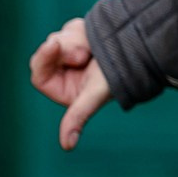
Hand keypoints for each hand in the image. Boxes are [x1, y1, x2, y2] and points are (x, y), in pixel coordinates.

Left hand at [30, 16, 111, 150]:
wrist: (139, 48)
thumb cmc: (120, 75)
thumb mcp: (94, 96)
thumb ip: (77, 117)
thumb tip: (67, 146)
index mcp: (64, 91)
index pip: (38, 74)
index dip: (44, 58)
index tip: (54, 45)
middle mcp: (65, 76)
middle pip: (46, 54)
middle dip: (65, 48)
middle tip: (84, 51)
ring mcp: (70, 57)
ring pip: (57, 39)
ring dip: (76, 40)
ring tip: (95, 48)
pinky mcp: (77, 40)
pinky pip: (67, 30)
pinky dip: (80, 31)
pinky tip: (95, 40)